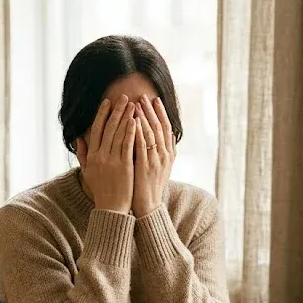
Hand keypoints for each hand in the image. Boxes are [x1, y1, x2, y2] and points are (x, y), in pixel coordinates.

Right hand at [77, 95, 136, 213]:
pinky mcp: (124, 166)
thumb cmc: (101, 190)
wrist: (111, 209)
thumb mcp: (88, 172)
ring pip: (118, 134)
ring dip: (125, 117)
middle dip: (116, 111)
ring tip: (132, 104)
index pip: (96, 130)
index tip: (107, 102)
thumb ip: (82, 154)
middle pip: (108, 128)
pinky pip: (127, 145)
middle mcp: (100, 156)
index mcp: (92, 156)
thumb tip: (78, 138)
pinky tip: (135, 120)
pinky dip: (131, 131)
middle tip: (123, 97)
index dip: (102, 114)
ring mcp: (112, 161)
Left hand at [132, 95, 174, 217]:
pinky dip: (138, 132)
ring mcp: (156, 160)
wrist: (147, 206)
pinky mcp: (145, 166)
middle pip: (159, 127)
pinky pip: (142, 145)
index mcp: (168, 154)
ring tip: (137, 103)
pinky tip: (133, 121)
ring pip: (151, 133)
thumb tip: (161, 135)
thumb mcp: (158, 167)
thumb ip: (159, 151)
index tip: (154, 100)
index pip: (166, 128)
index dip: (160, 113)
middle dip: (151, 110)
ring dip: (144, 117)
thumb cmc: (149, 186)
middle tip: (144, 96)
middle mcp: (165, 155)